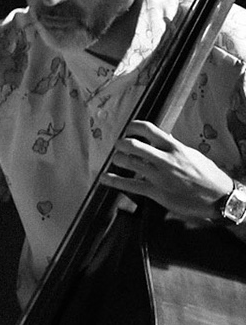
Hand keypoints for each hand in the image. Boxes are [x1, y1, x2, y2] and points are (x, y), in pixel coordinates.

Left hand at [102, 121, 232, 221]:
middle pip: (133, 145)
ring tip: (117, 159)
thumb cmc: (209, 175)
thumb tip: (163, 137)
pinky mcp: (156, 192)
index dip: (133, 127)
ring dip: (118, 159)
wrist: (219, 197)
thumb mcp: (193, 155)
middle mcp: (165, 159)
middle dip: (121, 143)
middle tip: (119, 145)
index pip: (148, 129)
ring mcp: (159, 176)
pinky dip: (113, 181)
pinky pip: (129, 185)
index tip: (128, 129)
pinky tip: (104, 178)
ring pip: (128, 162)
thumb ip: (175, 146)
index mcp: (175, 148)